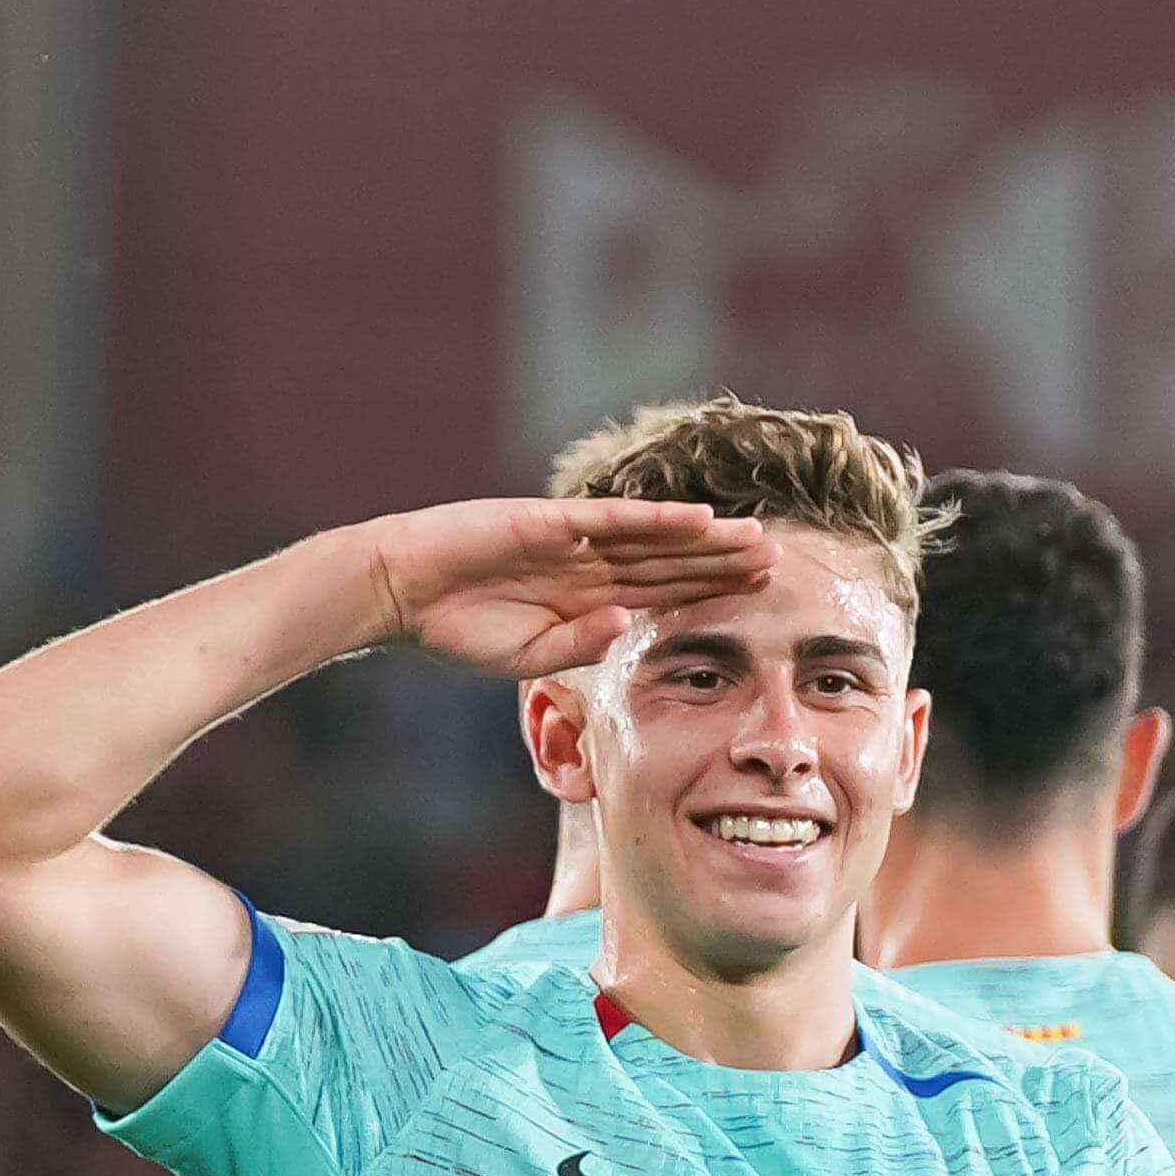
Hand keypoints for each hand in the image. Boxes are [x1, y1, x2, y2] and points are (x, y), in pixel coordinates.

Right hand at [361, 499, 772, 678]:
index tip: (754, 598)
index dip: (706, 594)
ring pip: (653, 540)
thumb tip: (626, 628)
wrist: (398, 593)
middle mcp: (586, 568)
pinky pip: (614, 521)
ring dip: (704, 540)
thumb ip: (579, 644)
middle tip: (776, 562)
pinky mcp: (549, 522)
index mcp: (583, 602)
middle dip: (720, 564)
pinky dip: (656, 519)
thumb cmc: (453, 631)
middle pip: (668, 564)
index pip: (659, 597)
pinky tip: (698, 519)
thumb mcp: (527, 656)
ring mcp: (571, 542)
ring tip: (753, 539)